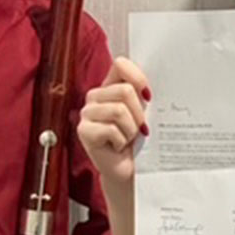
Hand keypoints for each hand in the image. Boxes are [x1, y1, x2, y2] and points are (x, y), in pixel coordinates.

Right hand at [77, 57, 150, 183]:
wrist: (127, 169)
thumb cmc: (137, 140)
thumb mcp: (144, 112)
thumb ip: (144, 95)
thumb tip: (151, 87)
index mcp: (110, 86)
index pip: (121, 64)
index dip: (137, 77)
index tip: (148, 96)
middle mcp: (95, 96)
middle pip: (125, 91)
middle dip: (139, 113)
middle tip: (138, 129)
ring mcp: (87, 113)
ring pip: (119, 111)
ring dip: (131, 130)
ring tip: (128, 139)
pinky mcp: (84, 131)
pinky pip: (111, 130)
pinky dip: (121, 142)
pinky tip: (117, 147)